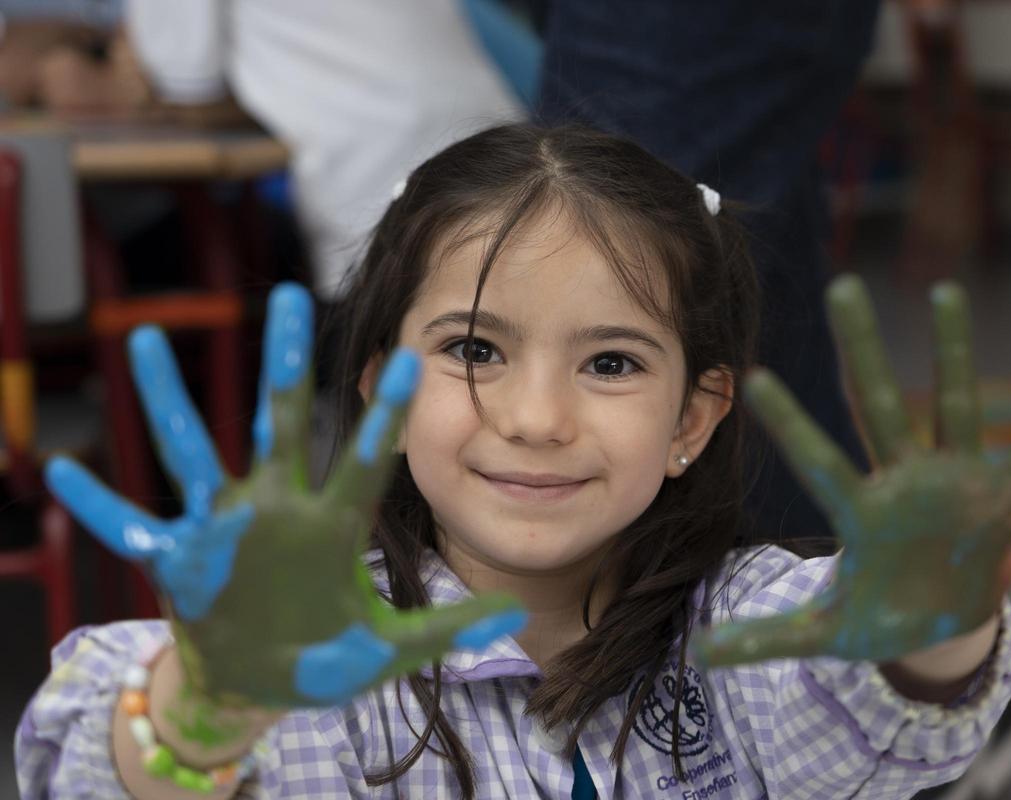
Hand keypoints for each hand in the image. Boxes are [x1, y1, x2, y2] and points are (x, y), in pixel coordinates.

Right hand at [47, 283, 526, 707]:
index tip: (411, 359)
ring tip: (141, 340)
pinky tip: (59, 474)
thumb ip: (448, 629)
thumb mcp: (391, 650)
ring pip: (192, 451)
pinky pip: (130, 528)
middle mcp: (277, 510)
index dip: (384, 416)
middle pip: (280, 423)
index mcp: (331, 527)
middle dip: (283, 363)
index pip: (363, 461)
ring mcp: (224, 528)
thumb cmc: (327, 658)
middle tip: (288, 296)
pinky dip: (97, 507)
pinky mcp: (179, 557)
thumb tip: (518, 616)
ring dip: (167, 400)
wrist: (262, 683)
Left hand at [696, 276, 1010, 666]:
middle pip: (880, 406)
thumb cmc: (880, 619)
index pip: (819, 462)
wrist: (942, 624)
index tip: (755, 378)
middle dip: (862, 351)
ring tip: (943, 291)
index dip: (792, 425)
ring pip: (955, 404)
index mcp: (863, 514)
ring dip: (955, 352)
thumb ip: (768, 638)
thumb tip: (701, 656)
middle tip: (842, 288)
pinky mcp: (1004, 492)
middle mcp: (905, 482)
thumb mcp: (826, 636)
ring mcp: (956, 480)